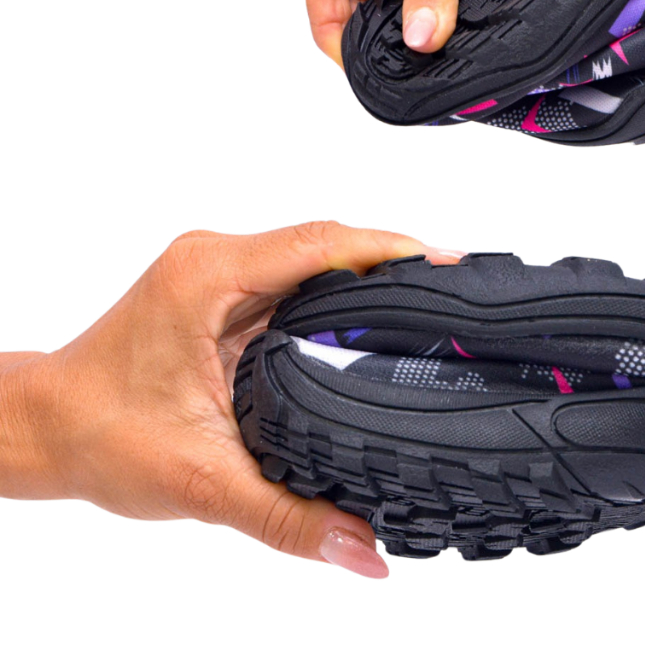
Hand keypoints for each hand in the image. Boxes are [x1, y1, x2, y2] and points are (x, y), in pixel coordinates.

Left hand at [0, 223, 460, 577]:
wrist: (47, 428)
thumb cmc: (99, 436)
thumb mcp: (201, 481)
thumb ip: (287, 516)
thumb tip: (363, 548)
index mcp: (207, 277)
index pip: (319, 243)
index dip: (390, 247)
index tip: (445, 261)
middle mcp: (216, 260)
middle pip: (327, 239)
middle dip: (395, 256)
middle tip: (455, 287)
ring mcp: (221, 271)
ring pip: (315, 253)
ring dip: (371, 270)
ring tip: (432, 296)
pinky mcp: (226, 289)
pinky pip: (299, 274)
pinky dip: (343, 288)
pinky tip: (377, 313)